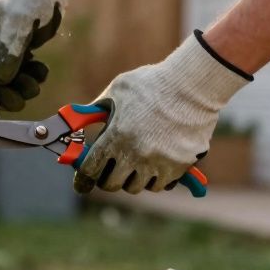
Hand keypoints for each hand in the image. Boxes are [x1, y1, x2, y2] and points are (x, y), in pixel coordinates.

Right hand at [0, 0, 78, 116]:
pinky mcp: (19, 56)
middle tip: (20, 101)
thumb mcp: (19, 22)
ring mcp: (3, 52)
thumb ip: (9, 51)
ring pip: (7, 82)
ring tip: (35, 80)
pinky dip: (32, 78)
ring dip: (22, 87)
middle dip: (4, 94)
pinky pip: (22, 77)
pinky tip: (40, 68)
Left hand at [74, 32, 250, 193]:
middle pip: (113, 184)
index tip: (85, 176)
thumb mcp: (117, 91)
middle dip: (109, 177)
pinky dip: (156, 179)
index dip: (85, 174)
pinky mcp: (179, 167)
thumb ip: (95, 109)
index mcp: (115, 136)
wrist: (193, 84)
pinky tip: (155, 164)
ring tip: (135, 164)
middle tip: (112, 168)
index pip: (91, 170)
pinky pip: (161, 185)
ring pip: (137, 187)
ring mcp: (158, 163)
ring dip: (133, 178)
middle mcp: (135, 154)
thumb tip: (77, 118)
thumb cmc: (152, 83)